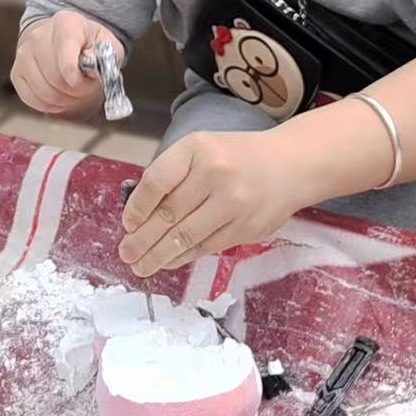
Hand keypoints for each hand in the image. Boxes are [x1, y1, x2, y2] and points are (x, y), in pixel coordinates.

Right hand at [12, 11, 121, 117]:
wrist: (63, 39)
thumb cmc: (89, 44)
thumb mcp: (107, 44)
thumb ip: (104, 54)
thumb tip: (91, 64)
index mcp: (66, 23)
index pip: (65, 55)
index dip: (76, 78)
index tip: (87, 84)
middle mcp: (39, 35)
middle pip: (55, 77)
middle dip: (75, 91)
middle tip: (85, 89)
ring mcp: (24, 53)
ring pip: (43, 91)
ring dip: (63, 101)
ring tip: (73, 93)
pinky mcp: (16, 72)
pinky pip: (30, 98)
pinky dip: (47, 105)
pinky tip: (58, 98)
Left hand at [118, 131, 305, 275]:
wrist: (291, 166)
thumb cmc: (235, 157)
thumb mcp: (200, 150)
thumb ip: (172, 174)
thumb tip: (138, 214)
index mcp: (198, 149)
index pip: (157, 180)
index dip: (137, 206)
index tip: (127, 224)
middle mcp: (216, 174)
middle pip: (169, 214)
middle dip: (142, 239)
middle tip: (125, 254)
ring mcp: (234, 203)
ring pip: (187, 236)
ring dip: (159, 255)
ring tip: (141, 265)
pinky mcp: (246, 228)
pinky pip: (207, 247)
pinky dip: (184, 257)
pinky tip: (169, 262)